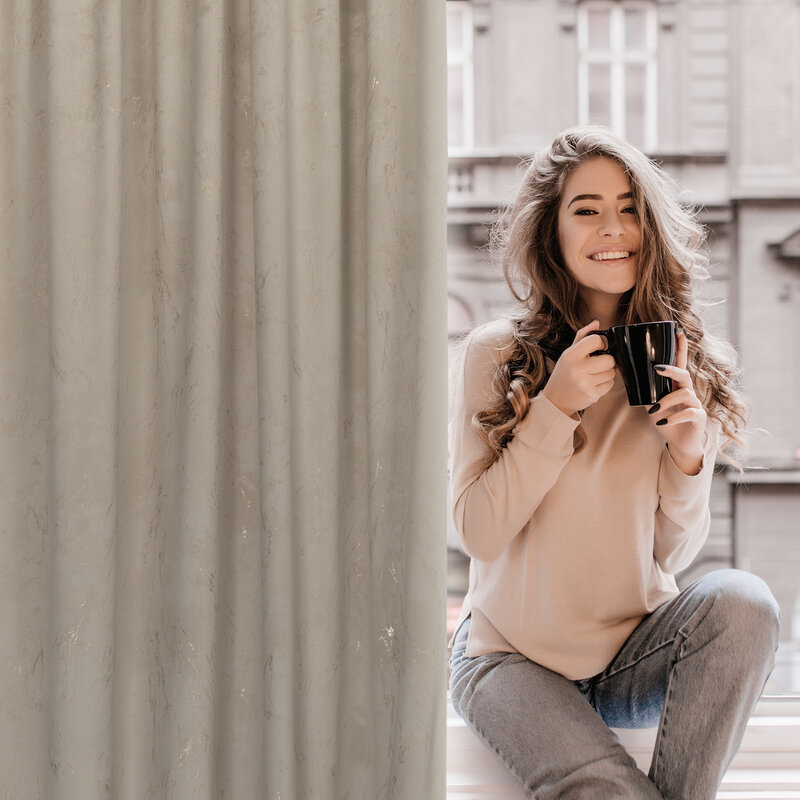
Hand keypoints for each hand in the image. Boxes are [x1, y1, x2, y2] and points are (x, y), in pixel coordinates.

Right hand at [542, 319, 615, 417]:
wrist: (555, 400)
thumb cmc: (564, 374)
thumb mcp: (568, 353)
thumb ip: (582, 337)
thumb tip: (596, 322)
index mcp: (571, 355)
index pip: (596, 340)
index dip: (601, 343)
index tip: (597, 349)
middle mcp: (577, 368)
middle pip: (609, 359)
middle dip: (607, 361)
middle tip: (598, 364)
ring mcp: (585, 383)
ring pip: (611, 373)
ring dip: (606, 373)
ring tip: (594, 375)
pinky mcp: (592, 394)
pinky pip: (610, 384)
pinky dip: (605, 384)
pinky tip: (594, 384)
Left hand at [646, 331, 706, 474]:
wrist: (680, 444)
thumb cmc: (667, 420)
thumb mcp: (654, 404)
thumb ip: (647, 392)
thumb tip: (630, 377)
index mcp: (677, 386)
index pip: (680, 364)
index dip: (681, 349)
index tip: (679, 332)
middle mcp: (688, 391)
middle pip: (684, 374)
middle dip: (671, 369)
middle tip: (656, 368)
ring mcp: (695, 404)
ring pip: (684, 393)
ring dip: (668, 400)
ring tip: (655, 409)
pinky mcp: (699, 417)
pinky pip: (689, 412)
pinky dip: (675, 417)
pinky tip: (663, 421)